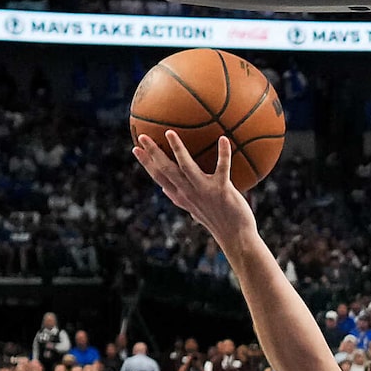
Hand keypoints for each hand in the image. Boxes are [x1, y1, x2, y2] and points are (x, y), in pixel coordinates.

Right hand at [132, 130, 255, 249]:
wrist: (236, 236)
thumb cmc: (217, 220)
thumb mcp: (193, 209)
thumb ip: (179, 198)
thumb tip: (163, 188)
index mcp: (182, 196)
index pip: (159, 177)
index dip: (146, 163)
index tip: (135, 148)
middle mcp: (189, 193)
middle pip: (166, 170)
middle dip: (153, 152)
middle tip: (142, 136)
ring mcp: (204, 191)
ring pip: (186, 167)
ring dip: (177, 149)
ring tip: (170, 133)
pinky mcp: (222, 190)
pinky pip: (222, 168)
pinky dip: (223, 153)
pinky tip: (223, 138)